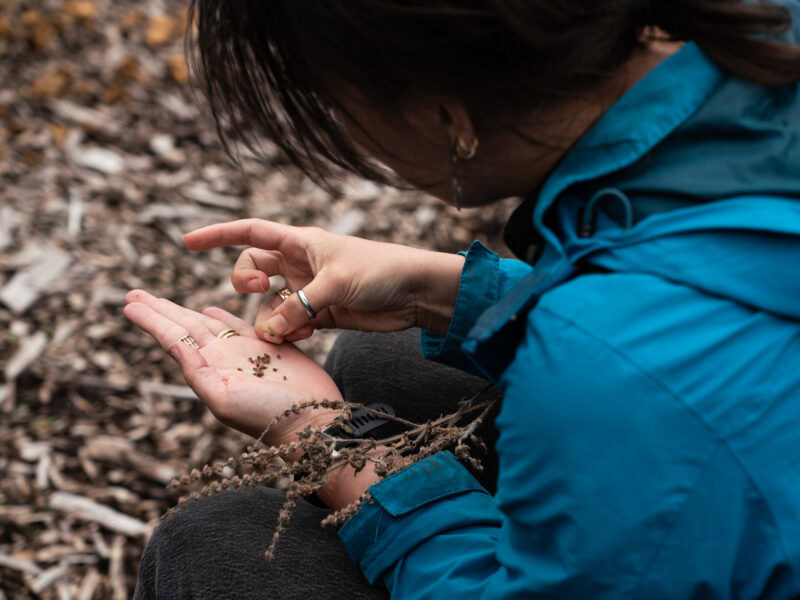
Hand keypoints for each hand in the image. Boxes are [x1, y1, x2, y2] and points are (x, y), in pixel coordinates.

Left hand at [123, 290, 340, 443]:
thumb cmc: (268, 417)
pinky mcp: (269, 346)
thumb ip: (197, 373)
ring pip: (207, 323)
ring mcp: (244, 352)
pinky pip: (239, 325)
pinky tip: (209, 309)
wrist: (311, 422)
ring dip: (183, 310)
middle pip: (185, 326)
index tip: (128, 303)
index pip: (173, 338)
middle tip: (133, 293)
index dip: (151, 320)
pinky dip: (222, 316)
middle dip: (159, 309)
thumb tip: (175, 345)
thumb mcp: (225, 400)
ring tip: (160, 300)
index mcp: (208, 369)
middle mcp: (222, 359)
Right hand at [182, 219, 464, 342]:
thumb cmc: (379, 272)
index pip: (249, 233)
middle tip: (256, 289)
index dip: (217, 235)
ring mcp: (309, 289)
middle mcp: (300, 263)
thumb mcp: (335, 285)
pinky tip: (305, 335)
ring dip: (271, 317)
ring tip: (294, 325)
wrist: (415, 293)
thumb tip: (267, 331)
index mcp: (300, 242)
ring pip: (270, 303)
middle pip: (253, 268)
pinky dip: (289, 331)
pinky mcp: (321, 314)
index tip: (186, 242)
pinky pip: (290, 323)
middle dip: (245, 282)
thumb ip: (298, 307)